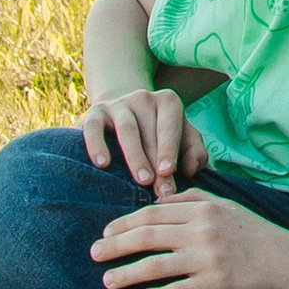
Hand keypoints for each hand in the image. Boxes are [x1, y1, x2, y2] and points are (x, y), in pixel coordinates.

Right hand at [78, 85, 205, 192]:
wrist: (123, 115)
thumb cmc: (159, 134)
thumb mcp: (181, 137)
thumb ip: (194, 151)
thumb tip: (190, 170)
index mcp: (167, 102)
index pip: (171, 125)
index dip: (170, 149)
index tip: (169, 172)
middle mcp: (143, 98)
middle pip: (150, 130)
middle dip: (155, 161)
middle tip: (159, 190)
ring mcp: (118, 104)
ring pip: (127, 128)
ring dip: (135, 156)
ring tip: (141, 180)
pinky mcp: (94, 113)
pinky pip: (94, 127)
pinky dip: (97, 145)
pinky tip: (102, 165)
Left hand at [89, 189, 288, 288]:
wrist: (286, 260)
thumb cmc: (252, 232)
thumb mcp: (224, 206)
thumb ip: (190, 200)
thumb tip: (155, 202)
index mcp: (202, 209)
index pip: (152, 214)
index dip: (124, 223)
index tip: (105, 233)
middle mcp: (202, 230)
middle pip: (147, 236)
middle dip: (115, 246)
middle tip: (93, 255)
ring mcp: (208, 258)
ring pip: (156, 265)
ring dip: (127, 274)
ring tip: (107, 281)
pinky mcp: (216, 283)